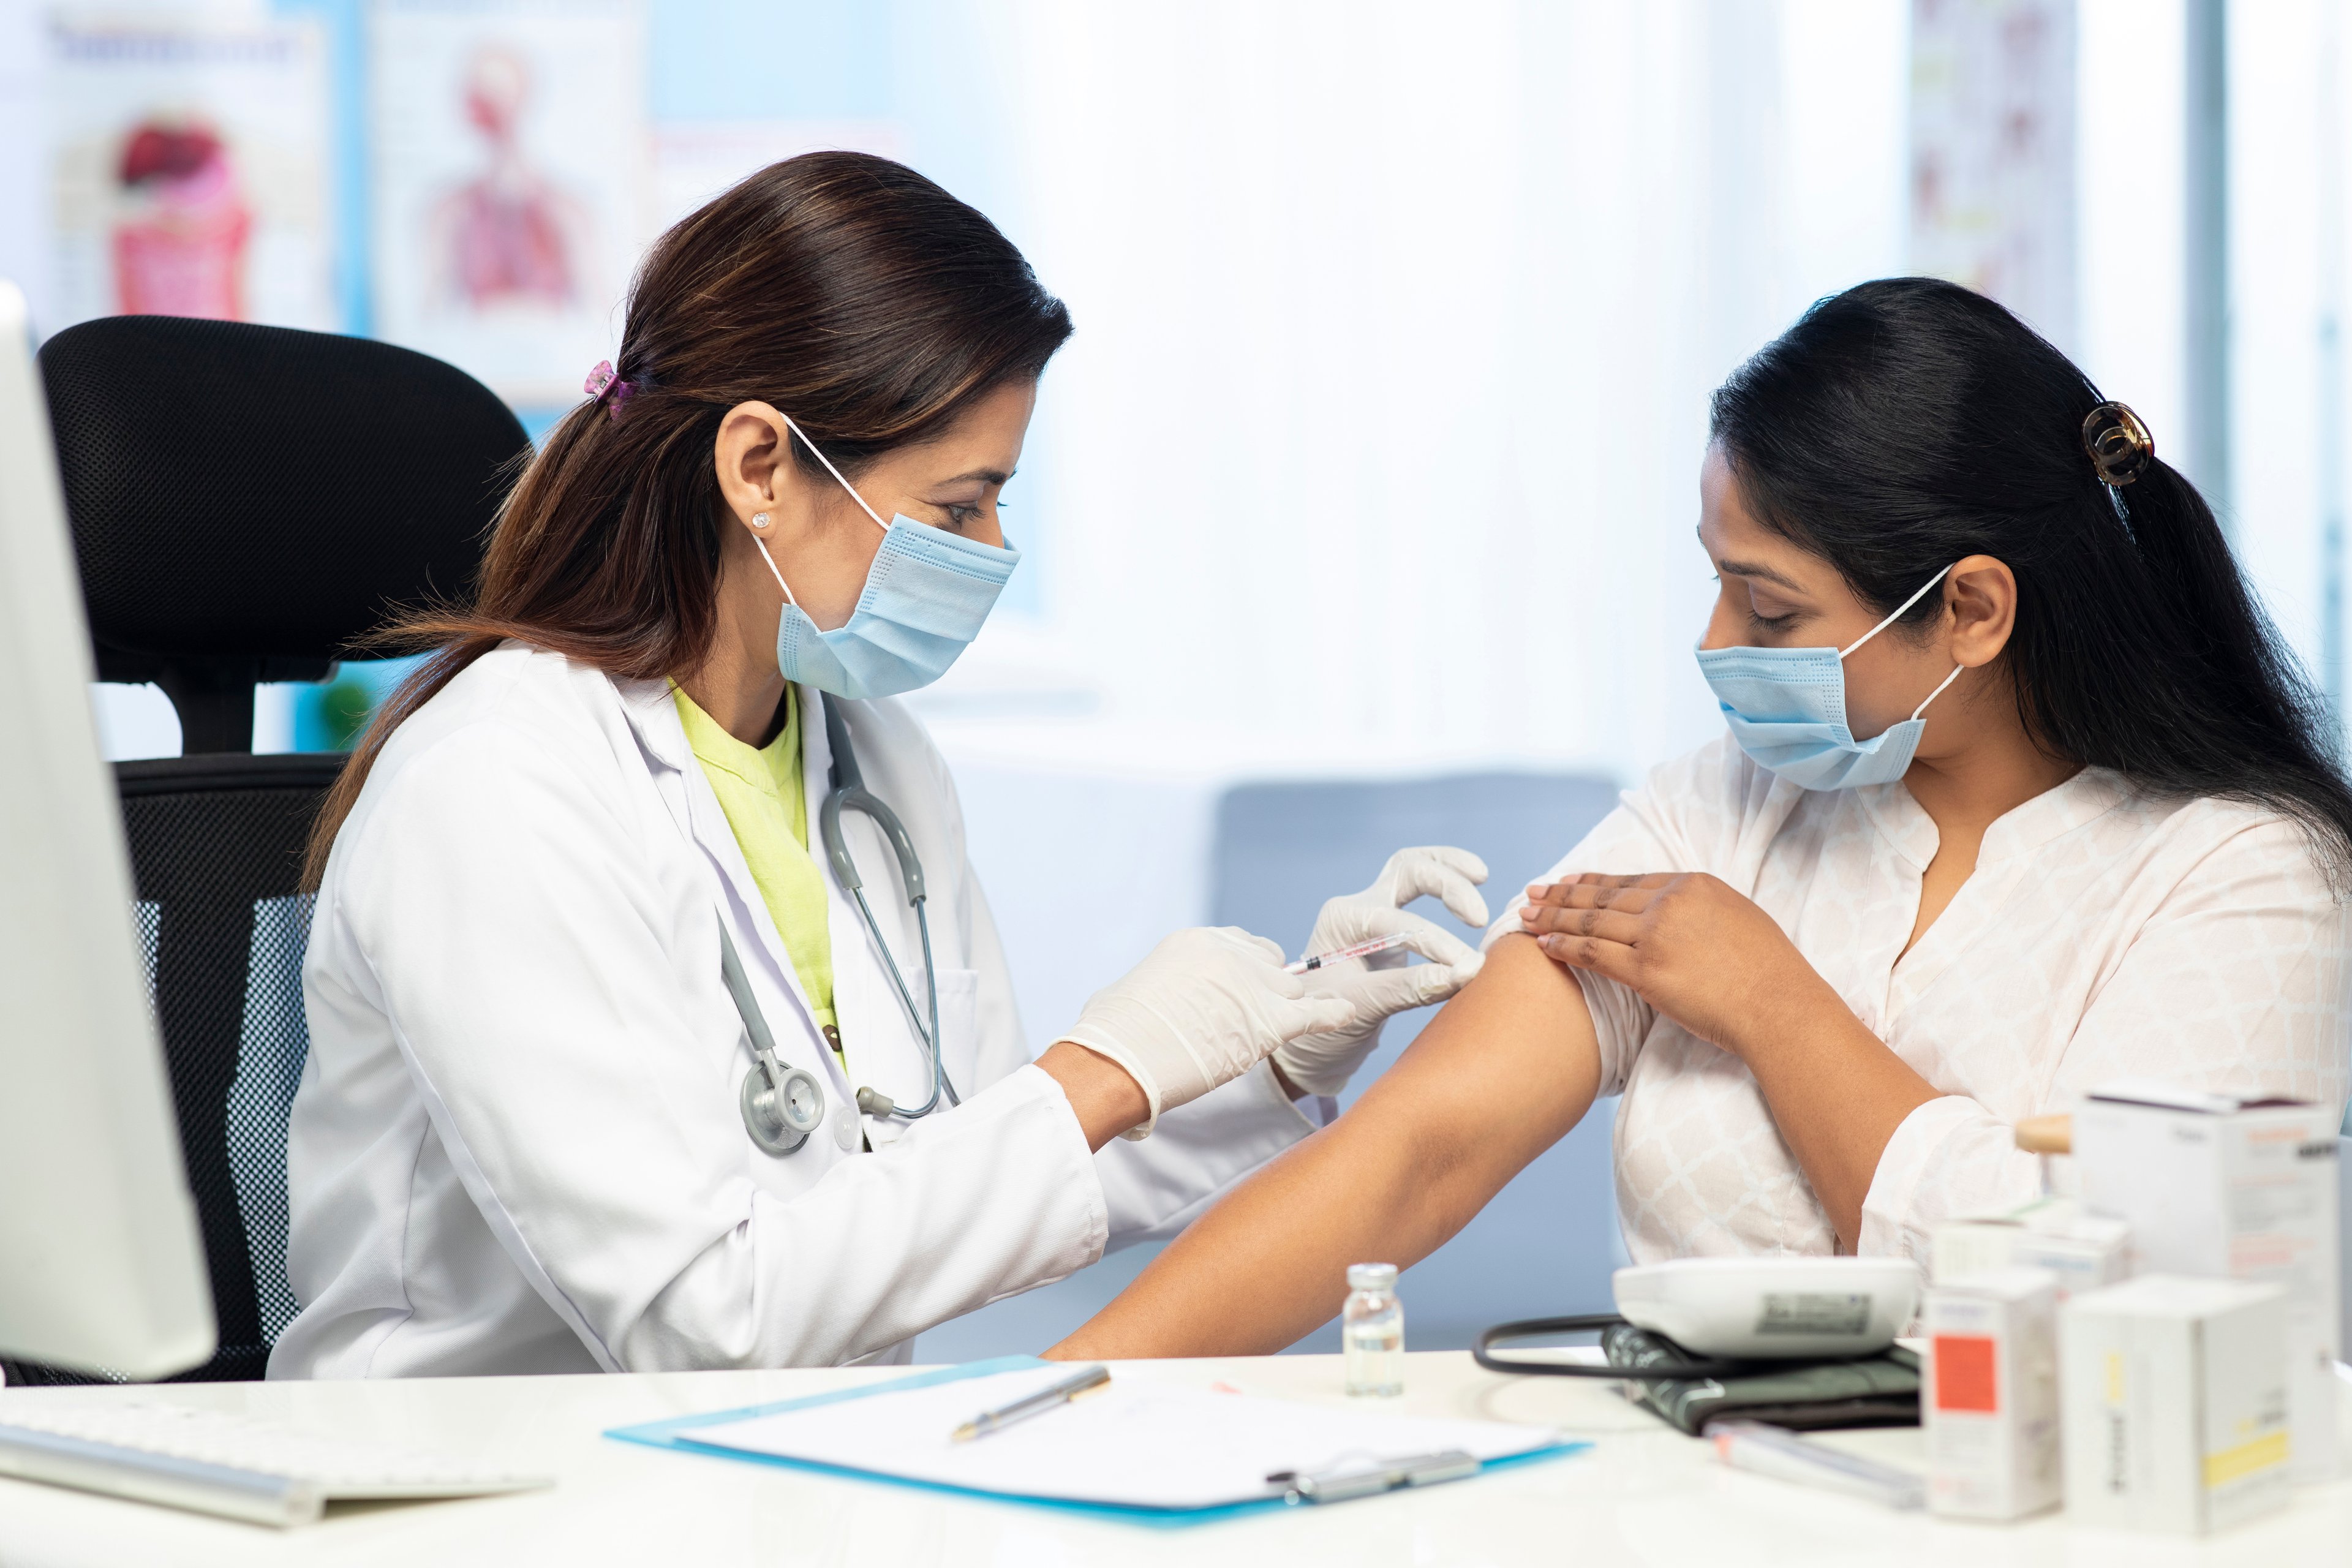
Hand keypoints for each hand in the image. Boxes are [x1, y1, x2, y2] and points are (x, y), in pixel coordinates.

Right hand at [1059, 927, 1355, 1137]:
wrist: (1116, 1060)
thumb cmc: (1112, 1034)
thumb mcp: (1133, 988)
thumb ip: (1160, 983)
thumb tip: (1157, 995)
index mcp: (1197, 942)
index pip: (1244, 947)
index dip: (1249, 972)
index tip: (1241, 992)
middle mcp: (1228, 955)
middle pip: (1272, 967)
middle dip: (1268, 991)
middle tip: (1252, 1020)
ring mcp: (1250, 985)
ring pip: (1290, 993)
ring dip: (1285, 1012)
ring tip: (1276, 1032)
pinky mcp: (1266, 1022)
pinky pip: (1312, 1014)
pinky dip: (1330, 1014)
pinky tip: (1345, 1013)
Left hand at [1272, 846, 1490, 1094]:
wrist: (1307, 1046)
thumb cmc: (1321, 1029)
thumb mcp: (1360, 1008)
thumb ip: (1408, 988)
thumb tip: (1465, 972)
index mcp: (1341, 921)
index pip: (1399, 922)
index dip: (1438, 944)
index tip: (1468, 969)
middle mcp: (1357, 908)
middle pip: (1407, 872)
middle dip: (1447, 886)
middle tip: (1479, 918)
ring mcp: (1374, 913)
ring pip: (1412, 868)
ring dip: (1447, 867)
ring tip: (1482, 875)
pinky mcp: (1392, 928)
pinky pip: (1420, 889)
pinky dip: (1446, 881)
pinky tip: (1475, 885)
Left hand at [1517, 872, 1830, 1057]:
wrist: (1779, 1005)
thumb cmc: (1768, 971)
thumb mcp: (1737, 918)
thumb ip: (1700, 910)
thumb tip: (1679, 912)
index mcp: (1693, 885)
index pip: (1629, 881)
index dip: (1593, 881)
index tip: (1568, 880)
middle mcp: (1670, 903)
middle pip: (1602, 897)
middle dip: (1561, 895)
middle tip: (1532, 891)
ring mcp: (1656, 936)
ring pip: (1591, 922)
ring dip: (1552, 917)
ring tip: (1525, 915)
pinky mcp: (1647, 971)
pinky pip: (1593, 954)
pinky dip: (1563, 947)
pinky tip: (1542, 944)